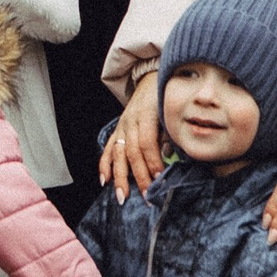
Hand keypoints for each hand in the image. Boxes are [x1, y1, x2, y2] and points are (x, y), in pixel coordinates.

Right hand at [100, 71, 161, 200]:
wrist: (151, 79)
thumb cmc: (166, 98)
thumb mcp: (171, 111)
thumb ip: (170, 132)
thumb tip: (170, 155)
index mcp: (146, 115)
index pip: (147, 143)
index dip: (153, 162)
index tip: (160, 180)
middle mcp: (130, 121)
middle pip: (132, 152)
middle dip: (139, 177)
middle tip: (146, 196)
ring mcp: (121, 126)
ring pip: (118, 154)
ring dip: (120, 177)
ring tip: (122, 196)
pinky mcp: (117, 130)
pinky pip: (108, 149)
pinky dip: (104, 166)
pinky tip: (105, 181)